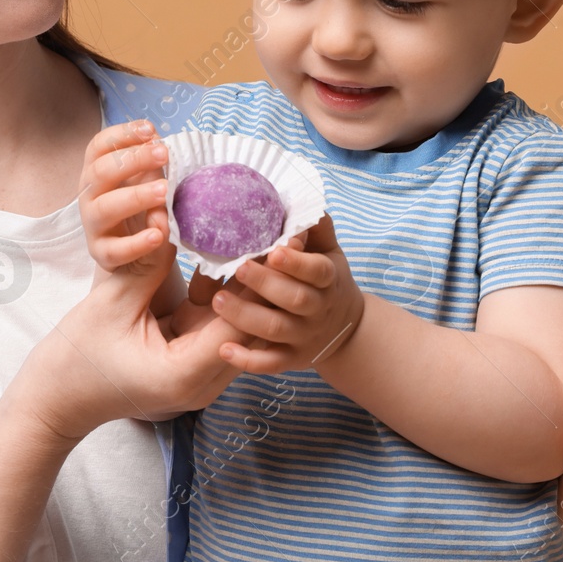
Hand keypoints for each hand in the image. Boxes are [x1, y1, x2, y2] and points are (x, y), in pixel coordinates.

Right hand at [26, 238, 248, 440]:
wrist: (58, 399)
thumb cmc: (77, 358)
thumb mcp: (111, 304)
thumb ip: (146, 267)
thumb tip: (174, 222)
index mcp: (183, 375)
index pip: (236, 325)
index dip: (255, 282)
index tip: (267, 242)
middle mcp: (202, 384)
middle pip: (249, 330)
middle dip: (261, 285)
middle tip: (275, 236)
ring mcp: (200, 377)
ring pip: (240, 328)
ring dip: (247, 289)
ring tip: (261, 240)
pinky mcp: (193, 364)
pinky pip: (220, 327)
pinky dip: (226, 297)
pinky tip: (230, 257)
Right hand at [78, 120, 187, 317]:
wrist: (134, 260)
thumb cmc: (141, 213)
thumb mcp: (147, 185)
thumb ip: (152, 168)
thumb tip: (162, 148)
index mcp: (97, 173)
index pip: (99, 146)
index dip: (122, 134)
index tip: (151, 130)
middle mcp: (89, 196)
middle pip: (101, 172)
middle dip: (133, 159)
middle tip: (164, 154)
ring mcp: (93, 226)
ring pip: (104, 208)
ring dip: (135, 196)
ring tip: (164, 191)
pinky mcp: (103, 254)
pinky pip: (116, 249)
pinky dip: (137, 242)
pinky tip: (158, 233)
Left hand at [209, 215, 364, 374]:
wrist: (345, 329)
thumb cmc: (326, 279)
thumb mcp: (330, 251)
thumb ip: (316, 227)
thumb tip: (302, 197)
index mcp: (328, 279)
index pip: (317, 271)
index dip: (297, 263)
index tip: (274, 251)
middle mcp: (317, 310)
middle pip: (293, 299)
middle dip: (265, 284)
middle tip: (236, 268)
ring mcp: (303, 337)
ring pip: (275, 330)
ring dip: (246, 317)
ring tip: (217, 301)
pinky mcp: (290, 360)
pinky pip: (269, 364)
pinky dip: (247, 360)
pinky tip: (224, 351)